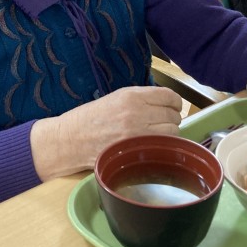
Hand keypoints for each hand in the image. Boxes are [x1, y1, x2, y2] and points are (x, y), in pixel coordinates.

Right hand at [30, 86, 182, 180]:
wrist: (71, 139)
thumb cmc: (92, 117)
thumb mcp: (117, 97)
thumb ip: (142, 98)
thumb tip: (166, 103)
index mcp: (132, 96)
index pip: (169, 96)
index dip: (175, 102)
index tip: (173, 106)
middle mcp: (137, 113)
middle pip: (174, 115)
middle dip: (171, 118)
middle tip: (162, 121)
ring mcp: (137, 134)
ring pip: (172, 133)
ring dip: (168, 133)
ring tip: (156, 134)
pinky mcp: (135, 151)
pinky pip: (161, 147)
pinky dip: (161, 146)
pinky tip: (152, 144)